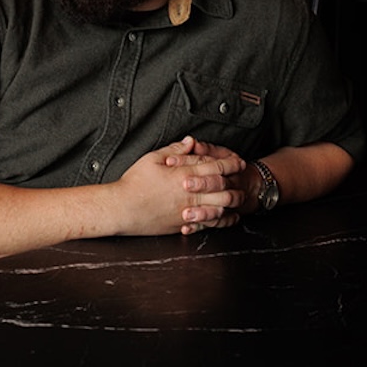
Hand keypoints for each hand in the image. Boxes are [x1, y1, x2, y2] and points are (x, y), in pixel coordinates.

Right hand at [111, 136, 246, 236]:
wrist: (123, 209)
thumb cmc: (134, 183)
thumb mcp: (152, 158)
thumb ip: (175, 150)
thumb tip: (191, 142)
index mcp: (185, 174)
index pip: (215, 167)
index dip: (231, 163)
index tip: (238, 161)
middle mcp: (190, 194)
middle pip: (224, 189)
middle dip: (237, 183)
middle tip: (243, 180)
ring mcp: (188, 211)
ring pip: (219, 208)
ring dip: (232, 203)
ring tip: (239, 199)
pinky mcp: (183, 224)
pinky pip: (208, 224)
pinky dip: (220, 220)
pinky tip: (225, 218)